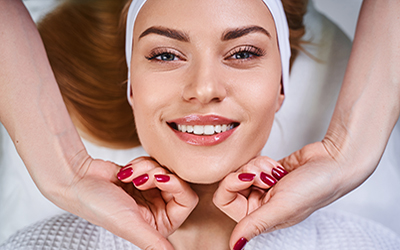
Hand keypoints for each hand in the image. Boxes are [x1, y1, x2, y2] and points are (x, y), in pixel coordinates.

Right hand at [52, 154, 196, 249]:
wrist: (77, 180)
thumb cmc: (100, 206)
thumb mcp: (132, 226)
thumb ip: (154, 244)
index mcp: (160, 225)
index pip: (188, 201)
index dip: (177, 186)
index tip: (159, 179)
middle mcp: (157, 209)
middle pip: (179, 182)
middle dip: (159, 175)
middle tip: (141, 178)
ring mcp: (150, 191)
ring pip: (166, 170)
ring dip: (147, 168)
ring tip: (129, 176)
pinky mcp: (142, 176)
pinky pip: (155, 162)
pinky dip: (140, 163)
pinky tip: (125, 172)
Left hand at [226, 141, 368, 249]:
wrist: (334, 162)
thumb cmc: (314, 188)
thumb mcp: (281, 208)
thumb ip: (254, 225)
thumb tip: (234, 246)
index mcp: (259, 218)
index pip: (224, 201)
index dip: (230, 185)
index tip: (247, 177)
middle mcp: (259, 204)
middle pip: (230, 184)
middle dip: (247, 173)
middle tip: (264, 175)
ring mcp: (263, 187)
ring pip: (241, 171)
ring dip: (258, 167)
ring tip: (276, 173)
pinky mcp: (267, 172)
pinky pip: (252, 163)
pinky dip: (264, 161)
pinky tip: (279, 168)